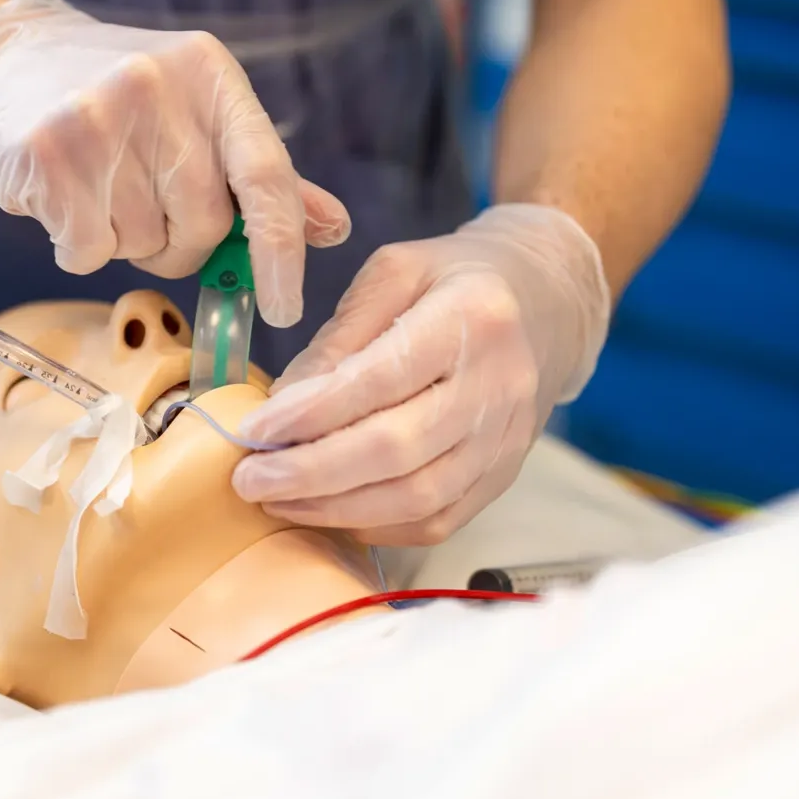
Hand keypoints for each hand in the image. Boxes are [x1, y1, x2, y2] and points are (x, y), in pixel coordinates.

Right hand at [0, 0, 349, 326]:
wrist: (0, 61)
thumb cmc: (109, 96)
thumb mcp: (191, 112)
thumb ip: (256, 173)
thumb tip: (332, 227)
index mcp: (210, 75)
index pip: (267, 176)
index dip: (282, 251)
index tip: (283, 307)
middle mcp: (160, 87)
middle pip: (203, 225)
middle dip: (178, 244)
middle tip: (142, 213)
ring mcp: (100, 116)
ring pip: (142, 244)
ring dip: (123, 242)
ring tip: (94, 189)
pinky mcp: (48, 151)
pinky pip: (87, 250)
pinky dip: (77, 247)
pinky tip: (61, 199)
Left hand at [232, 204, 610, 544]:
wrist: (550, 302)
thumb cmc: (457, 279)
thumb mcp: (395, 272)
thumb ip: (339, 337)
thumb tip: (282, 404)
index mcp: (472, 319)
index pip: (381, 379)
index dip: (312, 413)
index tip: (254, 429)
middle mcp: (499, 386)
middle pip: (398, 450)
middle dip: (312, 473)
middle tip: (249, 479)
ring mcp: (508, 439)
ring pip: (417, 497)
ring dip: (336, 509)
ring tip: (276, 499)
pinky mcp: (504, 475)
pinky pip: (438, 520)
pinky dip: (376, 525)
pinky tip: (328, 513)